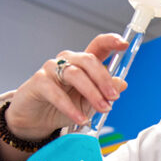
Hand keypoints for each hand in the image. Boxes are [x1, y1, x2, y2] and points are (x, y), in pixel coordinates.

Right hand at [4, 33, 129, 141]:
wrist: (36, 119)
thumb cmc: (61, 107)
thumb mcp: (89, 103)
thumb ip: (104, 93)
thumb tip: (122, 84)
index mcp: (82, 63)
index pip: (98, 46)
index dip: (111, 41)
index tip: (124, 44)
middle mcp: (67, 61)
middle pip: (88, 60)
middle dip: (104, 79)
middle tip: (113, 97)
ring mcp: (52, 69)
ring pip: (75, 74)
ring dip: (92, 93)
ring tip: (102, 109)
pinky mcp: (39, 81)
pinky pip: (57, 93)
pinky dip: (71, 108)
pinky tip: (81, 119)